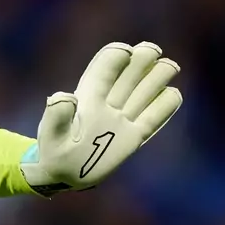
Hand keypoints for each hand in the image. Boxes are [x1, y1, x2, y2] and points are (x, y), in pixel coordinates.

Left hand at [20, 41, 181, 195]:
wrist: (63, 174)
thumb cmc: (53, 150)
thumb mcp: (51, 134)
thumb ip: (56, 116)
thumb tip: (65, 96)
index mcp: (87, 99)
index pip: (103, 71)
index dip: (113, 58)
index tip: (125, 51)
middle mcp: (108, 105)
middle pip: (128, 76)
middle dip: (141, 60)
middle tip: (152, 50)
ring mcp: (122, 120)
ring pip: (143, 93)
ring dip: (156, 78)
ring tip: (169, 65)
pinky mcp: (133, 137)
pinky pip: (153, 119)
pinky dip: (164, 106)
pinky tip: (173, 94)